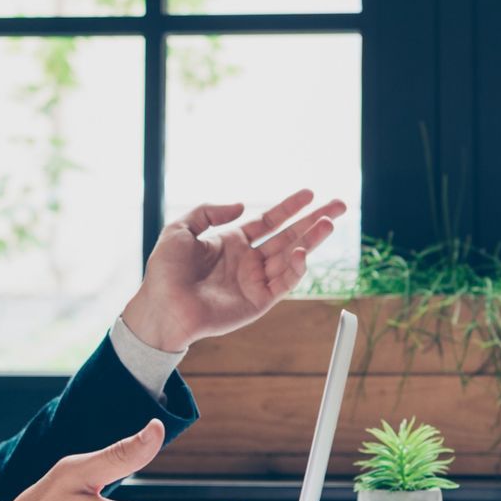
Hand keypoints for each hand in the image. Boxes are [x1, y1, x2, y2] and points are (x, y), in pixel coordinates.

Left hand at [121, 189, 345, 350]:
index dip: (289, 207)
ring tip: (329, 223)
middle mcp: (248, 260)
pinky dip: (295, 267)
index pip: (269, 221)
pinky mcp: (258, 302)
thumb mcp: (180, 229)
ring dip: (311, 240)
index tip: (309, 193)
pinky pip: (283, 282)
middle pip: (289, 235)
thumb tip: (242, 205)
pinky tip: (301, 251)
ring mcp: (255, 281)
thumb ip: (209, 212)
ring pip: (291, 256)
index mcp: (233, 242)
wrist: (162, 308)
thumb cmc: (165, 271)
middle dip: (314, 220)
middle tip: (339, 205)